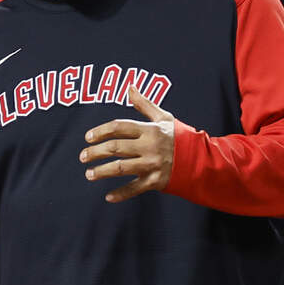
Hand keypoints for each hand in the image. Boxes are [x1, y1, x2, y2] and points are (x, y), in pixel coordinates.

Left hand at [80, 85, 174, 202]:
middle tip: (83, 156)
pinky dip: (121, 194)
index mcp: (150, 130)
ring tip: (89, 174)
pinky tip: (108, 197)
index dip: (101, 131)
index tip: (88, 137)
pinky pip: (135, 189)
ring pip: (121, 168)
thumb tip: (129, 87)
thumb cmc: (179, 137)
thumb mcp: (164, 118)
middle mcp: (149, 146)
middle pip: (116, 147)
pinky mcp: (156, 181)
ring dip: (102, 172)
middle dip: (96, 152)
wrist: (200, 160)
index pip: (119, 127)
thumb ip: (145, 104)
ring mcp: (152, 164)